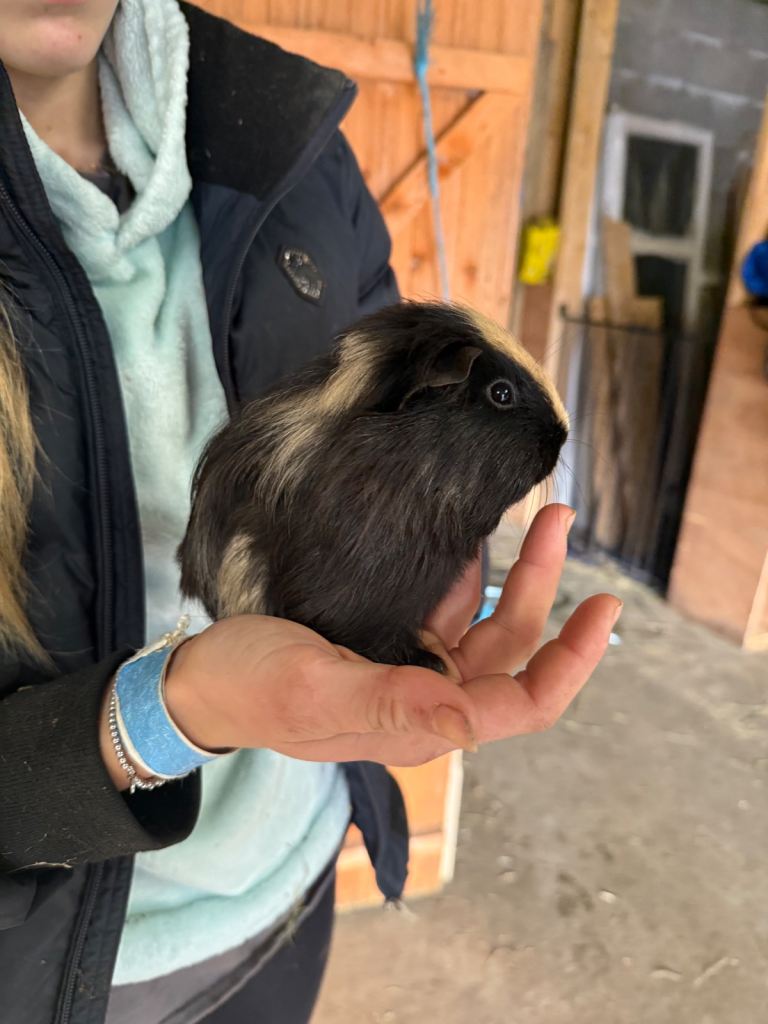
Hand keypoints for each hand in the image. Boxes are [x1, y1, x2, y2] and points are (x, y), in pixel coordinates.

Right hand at [152, 503, 619, 768]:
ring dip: (512, 574)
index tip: (603, 608)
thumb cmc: (252, 687)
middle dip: (542, 587)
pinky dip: (465, 572)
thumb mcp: (317, 689)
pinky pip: (445, 606)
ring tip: (532, 512)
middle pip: (510, 650)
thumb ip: (393, 704)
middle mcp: (426, 698)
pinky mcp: (386, 640)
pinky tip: (470, 533)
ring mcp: (408, 667)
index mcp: (421, 722)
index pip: (521, 703)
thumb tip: (474, 724)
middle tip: (556, 515)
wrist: (199, 680)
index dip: (570, 663)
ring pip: (483, 624)